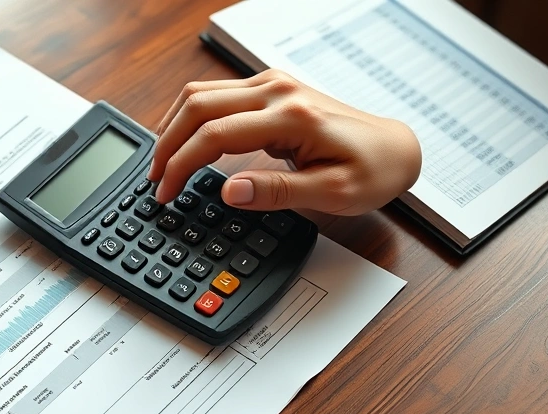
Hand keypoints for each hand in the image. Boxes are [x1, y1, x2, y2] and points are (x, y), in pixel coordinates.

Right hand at [147, 69, 421, 214]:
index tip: (165, 192)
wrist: (394, 149)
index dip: (181, 166)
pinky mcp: (270, 89)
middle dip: (166, 144)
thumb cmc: (370, 172)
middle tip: (153, 180)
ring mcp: (272, 85)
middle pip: (197, 105)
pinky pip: (215, 95)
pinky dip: (190, 118)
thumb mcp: (331, 194)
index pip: (215, 135)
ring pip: (200, 94)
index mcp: (291, 117)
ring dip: (173, 126)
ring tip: (162, 163)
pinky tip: (183, 141)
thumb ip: (276, 192)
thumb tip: (229, 192)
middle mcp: (277, 91)